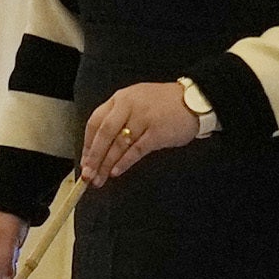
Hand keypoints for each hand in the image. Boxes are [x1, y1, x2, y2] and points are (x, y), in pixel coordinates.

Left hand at [79, 80, 201, 184]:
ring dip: (106, 164)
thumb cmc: (164, 106)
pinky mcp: (157, 131)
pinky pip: (136, 150)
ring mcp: (143, 117)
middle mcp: (129, 105)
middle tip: (87, 175)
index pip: (95, 122)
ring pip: (118, 144)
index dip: (87, 144)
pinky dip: (124, 162)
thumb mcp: (136, 104)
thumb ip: (119, 119)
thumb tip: (99, 149)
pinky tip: (116, 172)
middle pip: (103, 134)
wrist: (195, 100)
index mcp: (120, 99)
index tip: (84, 161)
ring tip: (99, 179)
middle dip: (93, 157)